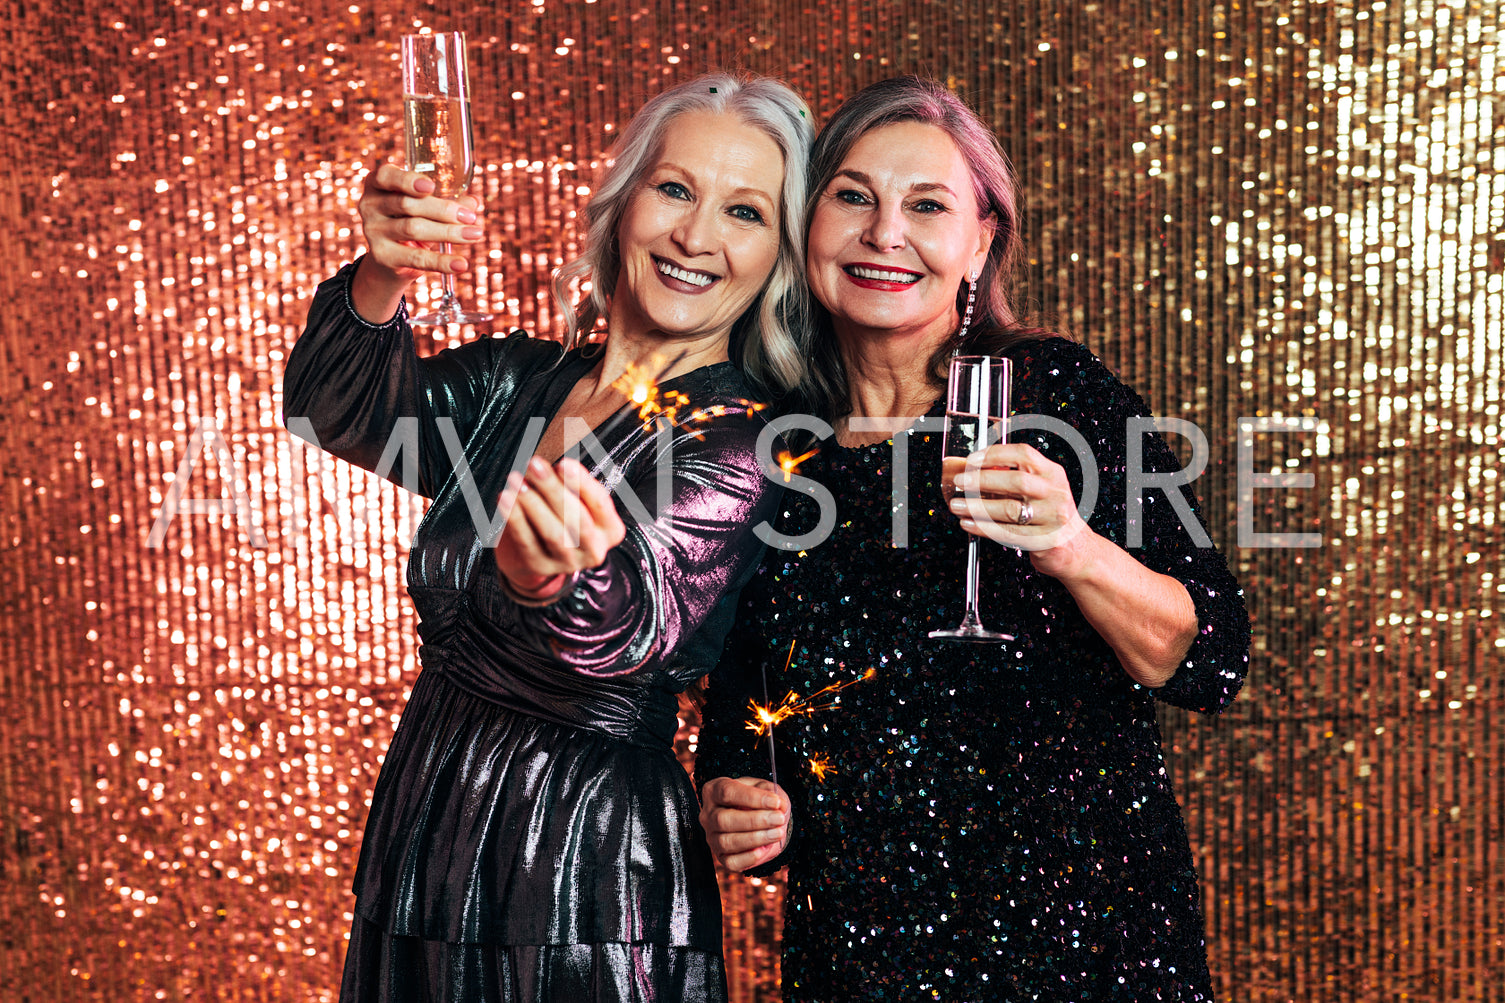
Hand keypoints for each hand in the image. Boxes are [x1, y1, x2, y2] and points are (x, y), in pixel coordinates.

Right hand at [349, 163, 483, 319]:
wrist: (392, 259)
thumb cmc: (411, 220)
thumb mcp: (426, 208)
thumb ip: (447, 201)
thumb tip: (473, 202)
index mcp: (377, 184)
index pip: (386, 177)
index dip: (408, 181)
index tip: (431, 187)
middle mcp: (370, 205)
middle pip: (408, 205)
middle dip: (443, 210)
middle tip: (471, 217)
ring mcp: (373, 231)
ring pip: (413, 229)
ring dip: (448, 232)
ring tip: (475, 234)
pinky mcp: (382, 256)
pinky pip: (416, 258)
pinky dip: (442, 262)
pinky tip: (461, 264)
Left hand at [493, 456, 626, 599]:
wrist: (544, 549)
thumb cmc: (566, 513)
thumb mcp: (578, 499)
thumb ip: (572, 483)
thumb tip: (553, 463)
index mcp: (610, 530)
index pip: (600, 504)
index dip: (582, 484)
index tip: (563, 463)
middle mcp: (594, 550)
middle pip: (576, 519)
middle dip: (554, 489)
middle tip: (534, 465)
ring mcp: (568, 562)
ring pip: (552, 533)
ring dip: (531, 503)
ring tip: (516, 479)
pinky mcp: (541, 566)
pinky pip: (526, 542)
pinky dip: (515, 518)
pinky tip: (505, 498)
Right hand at [700, 777, 790, 871]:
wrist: (763, 822)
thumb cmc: (760, 802)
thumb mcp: (766, 789)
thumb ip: (771, 793)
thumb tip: (778, 806)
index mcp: (714, 791)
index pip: (727, 792)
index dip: (752, 797)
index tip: (775, 802)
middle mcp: (708, 815)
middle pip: (723, 819)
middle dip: (755, 820)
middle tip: (778, 818)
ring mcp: (712, 837)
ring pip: (726, 841)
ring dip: (756, 838)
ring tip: (777, 833)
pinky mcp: (721, 857)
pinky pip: (731, 862)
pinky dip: (749, 858)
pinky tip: (763, 850)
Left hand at [947, 442, 1093, 578]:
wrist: (1076, 549)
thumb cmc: (1051, 515)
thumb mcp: (1042, 488)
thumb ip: (1015, 476)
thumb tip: (974, 470)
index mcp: (1052, 473)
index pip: (1024, 454)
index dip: (995, 454)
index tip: (972, 460)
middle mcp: (1055, 492)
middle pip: (1017, 481)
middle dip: (982, 480)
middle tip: (960, 482)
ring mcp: (1053, 518)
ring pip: (1010, 509)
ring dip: (977, 507)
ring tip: (957, 505)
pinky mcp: (1044, 541)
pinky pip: (1008, 533)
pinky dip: (983, 528)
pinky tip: (968, 523)